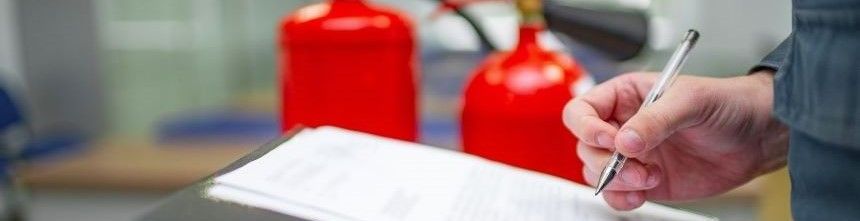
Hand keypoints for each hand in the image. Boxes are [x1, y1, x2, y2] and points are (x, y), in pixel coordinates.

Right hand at [563, 72, 787, 210]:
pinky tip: (644, 193)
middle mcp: (623, 125)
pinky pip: (617, 194)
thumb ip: (656, 119)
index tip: (612, 140)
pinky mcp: (645, 181)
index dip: (587, 127)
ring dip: (617, 181)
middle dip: (607, 160)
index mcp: (625, 96)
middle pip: (585, 146)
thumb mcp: (691, 101)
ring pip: (596, 173)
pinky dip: (622, 199)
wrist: (757, 138)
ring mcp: (633, 155)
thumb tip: (626, 141)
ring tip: (650, 178)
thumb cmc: (727, 104)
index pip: (581, 111)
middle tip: (637, 164)